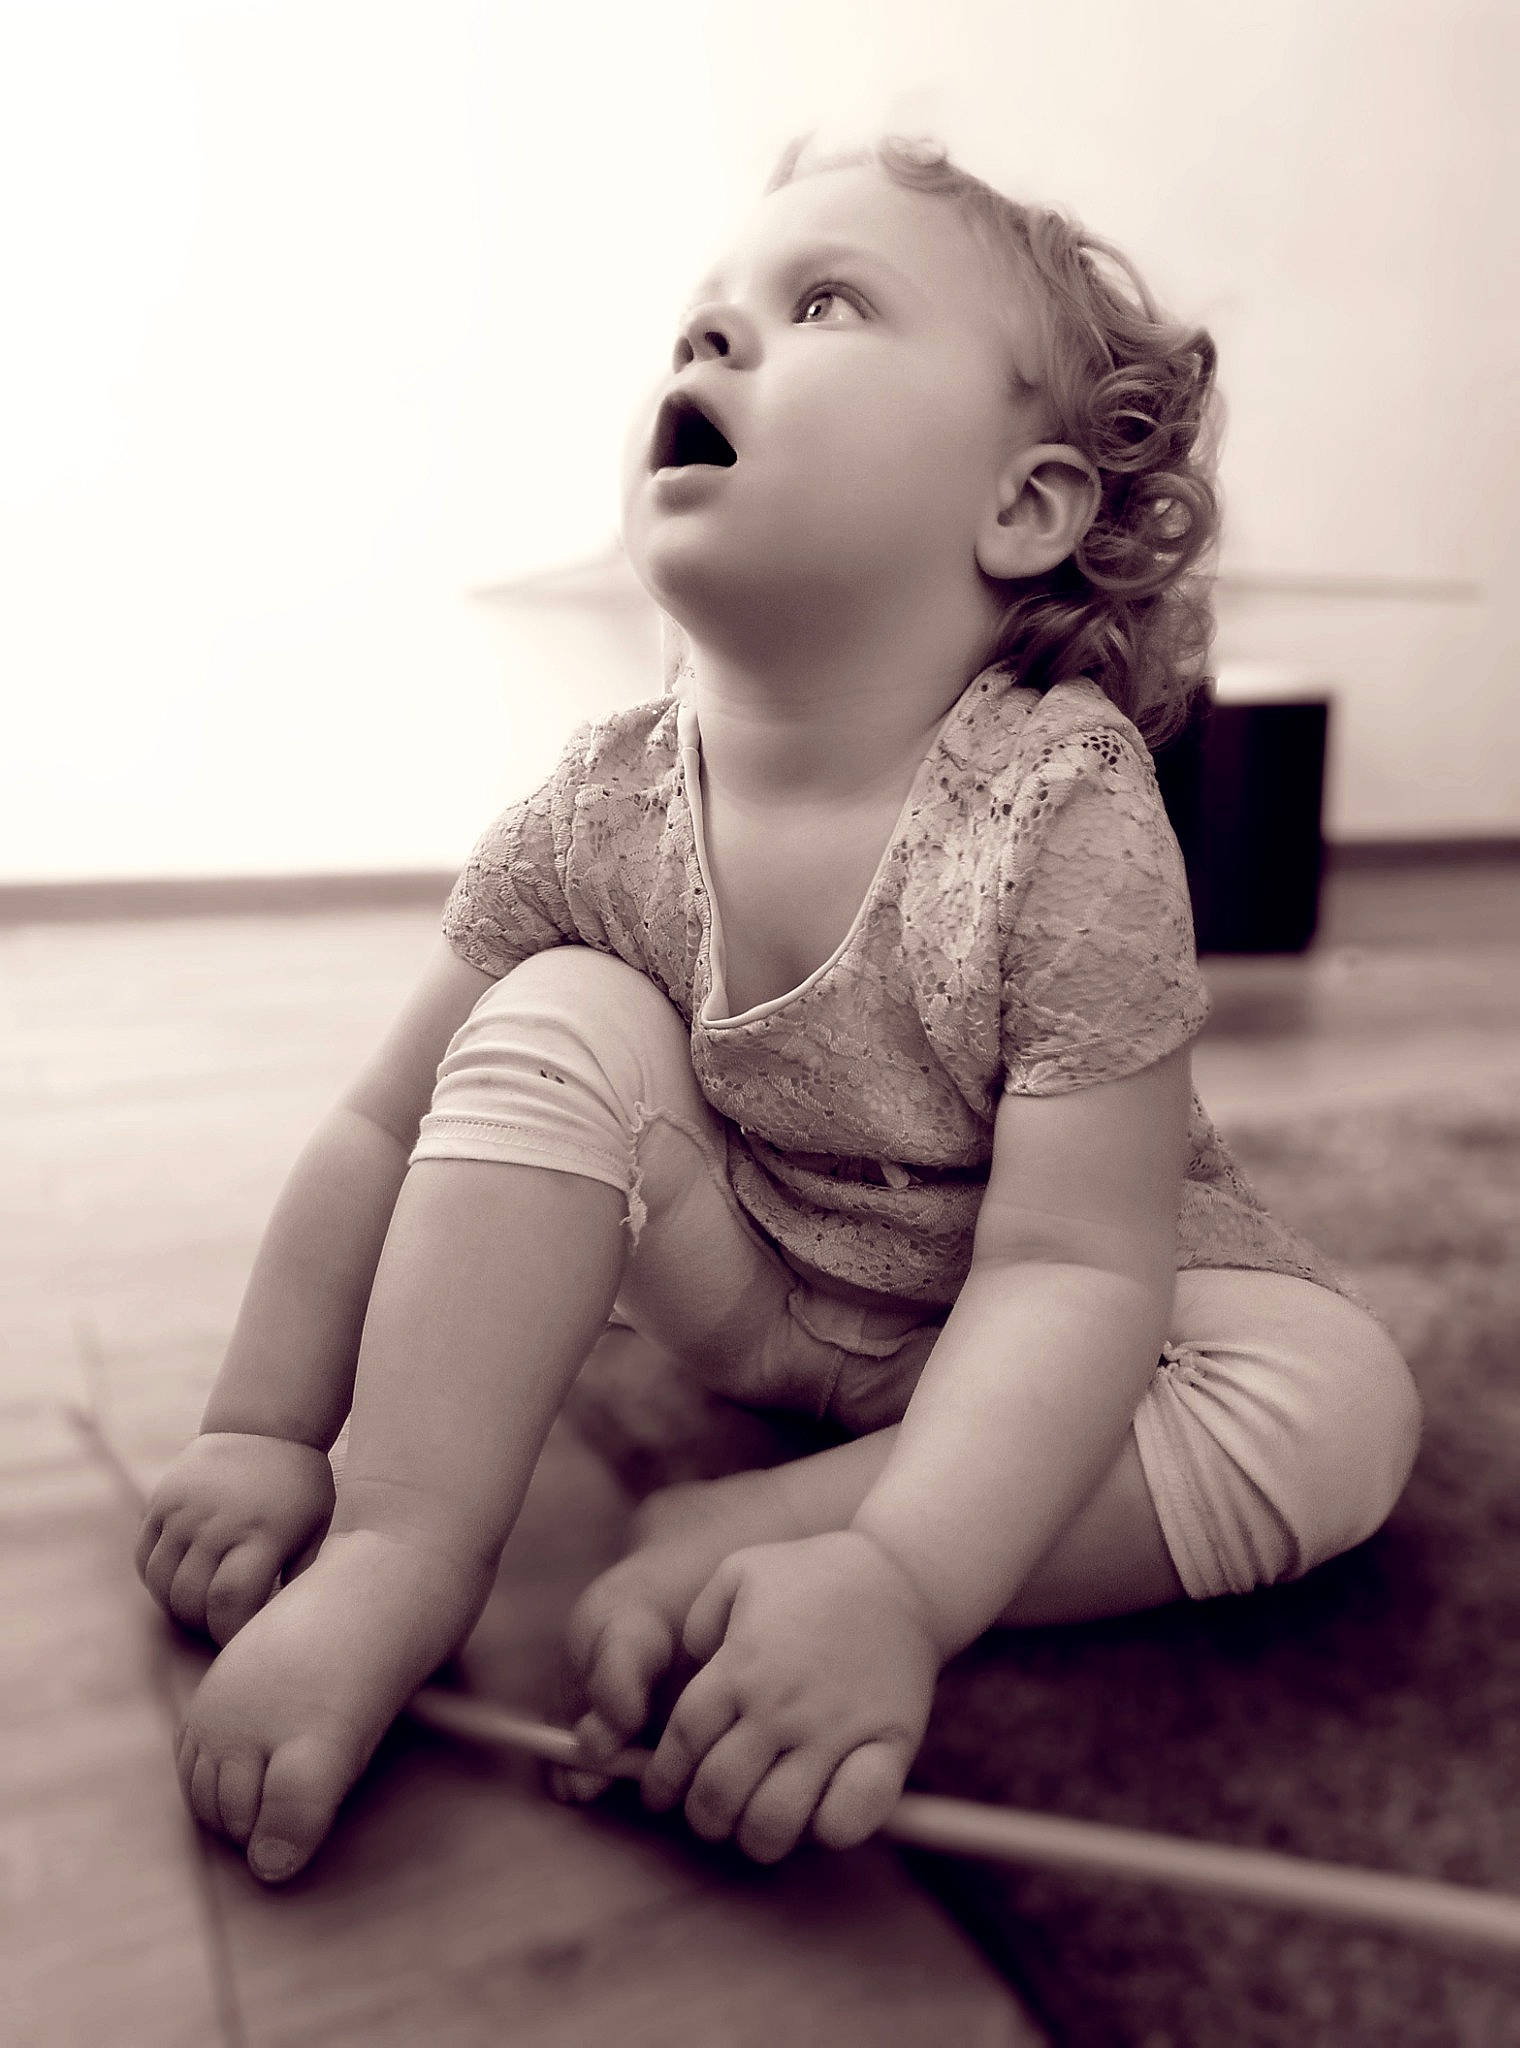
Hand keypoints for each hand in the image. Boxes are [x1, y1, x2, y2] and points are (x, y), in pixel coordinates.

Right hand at [135, 1432, 335, 1644]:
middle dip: (205, 1627)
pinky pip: (144, 1558)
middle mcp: (218, 1522)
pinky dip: (157, 1582)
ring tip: (203, 1609)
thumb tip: (287, 1627)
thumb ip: (302, 1577)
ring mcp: (184, 1511)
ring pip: (161, 1584)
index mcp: (262, 1532)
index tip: (243, 1642)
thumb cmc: (299, 1486)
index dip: (230, 1635)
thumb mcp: (318, 1528)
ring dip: (178, 1608)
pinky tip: (181, 1584)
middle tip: (223, 1627)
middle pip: (190, 1600)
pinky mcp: (161, 1502)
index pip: (229, 1602)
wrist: (265, 1426)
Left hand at [637, 1530, 943, 1862]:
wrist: (903, 1575)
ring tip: (754, 1830)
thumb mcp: (742, 1571)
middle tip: (709, 1817)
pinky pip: (848, 1818)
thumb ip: (700, 1620)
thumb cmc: (817, 1574)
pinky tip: (816, 1820)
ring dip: (755, 1837)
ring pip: (774, 1820)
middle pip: (719, 1792)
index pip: (683, 1744)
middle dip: (704, 1818)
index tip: (660, 1797)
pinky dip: (825, 1832)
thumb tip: (690, 1669)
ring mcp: (833, 1731)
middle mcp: (779, 1706)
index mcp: (739, 1667)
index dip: (663, 1780)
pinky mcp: (885, 1748)